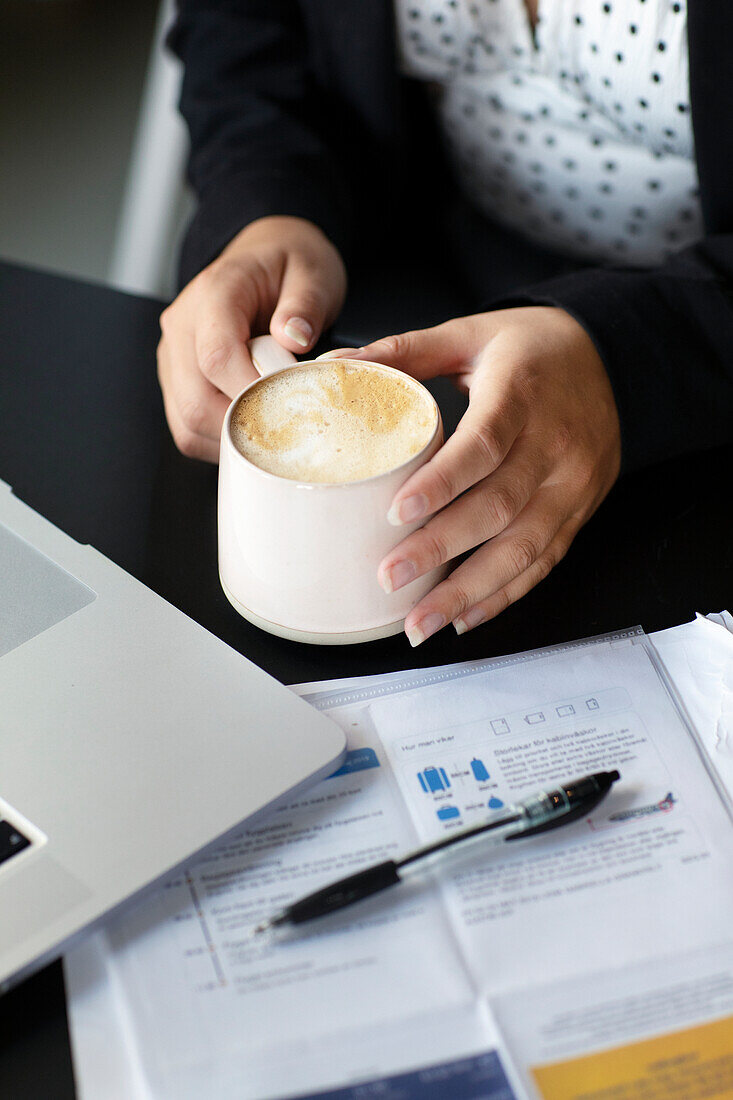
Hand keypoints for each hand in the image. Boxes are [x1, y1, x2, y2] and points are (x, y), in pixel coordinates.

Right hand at [157, 216, 346, 461]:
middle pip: (195, 400)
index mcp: (213, 293)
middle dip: (245, 425)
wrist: (265, 260)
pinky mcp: (177, 381)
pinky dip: (221, 439)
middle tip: (289, 426)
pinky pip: (188, 428)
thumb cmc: (288, 266)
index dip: (251, 391)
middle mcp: (182, 326)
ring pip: (187, 422)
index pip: (216, 356)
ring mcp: (174, 357)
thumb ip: (306, 303)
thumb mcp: (312, 271)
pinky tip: (253, 427)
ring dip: (232, 438)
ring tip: (273, 426)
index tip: (289, 405)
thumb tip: (293, 338)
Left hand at [328, 307, 620, 643]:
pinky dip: (503, 595)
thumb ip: (407, 350)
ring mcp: (572, 485)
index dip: (442, 483)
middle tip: (389, 577)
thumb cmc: (532, 348)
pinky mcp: (579, 511)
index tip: (396, 513)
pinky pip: (543, 562)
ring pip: (523, 547)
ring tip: (420, 622)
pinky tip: (464, 616)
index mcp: (521, 395)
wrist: (612, 358)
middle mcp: (554, 445)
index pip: (483, 445)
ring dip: (469, 591)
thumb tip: (339, 364)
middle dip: (441, 549)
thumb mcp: (471, 332)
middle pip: (498, 507)